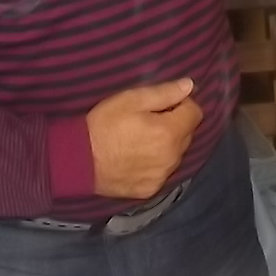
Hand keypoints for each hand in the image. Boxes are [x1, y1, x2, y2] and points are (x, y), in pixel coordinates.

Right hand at [86, 80, 200, 199]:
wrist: (79, 161)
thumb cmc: (104, 125)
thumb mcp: (131, 100)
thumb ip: (164, 93)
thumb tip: (190, 85)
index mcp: (170, 133)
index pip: (196, 113)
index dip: (182, 104)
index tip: (164, 104)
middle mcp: (172, 158)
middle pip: (187, 135)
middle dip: (175, 124)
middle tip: (150, 119)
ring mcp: (162, 176)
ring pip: (177, 155)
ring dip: (168, 144)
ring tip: (142, 139)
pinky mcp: (150, 189)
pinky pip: (163, 171)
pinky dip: (157, 163)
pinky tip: (138, 157)